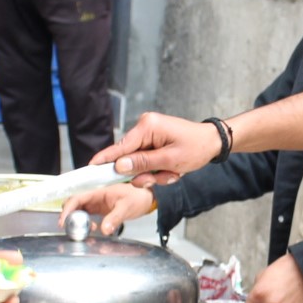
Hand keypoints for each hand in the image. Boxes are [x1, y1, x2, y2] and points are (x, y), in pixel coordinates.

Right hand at [58, 184, 154, 234]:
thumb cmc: (138, 196)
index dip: (68, 208)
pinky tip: (92, 228)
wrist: (146, 197)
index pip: (77, 198)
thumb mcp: (126, 208)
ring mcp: (96, 202)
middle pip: (74, 203)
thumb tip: (104, 229)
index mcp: (99, 191)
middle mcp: (95, 195)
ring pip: (79, 210)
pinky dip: (85, 222)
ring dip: (77, 220)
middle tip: (69, 228)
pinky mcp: (99, 208)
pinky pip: (86, 214)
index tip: (63, 220)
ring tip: (85, 230)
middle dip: (69, 216)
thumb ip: (115, 218)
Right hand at [90, 112, 219, 187]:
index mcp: (148, 126)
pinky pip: (147, 161)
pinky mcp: (153, 141)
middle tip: (163, 176)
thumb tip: (119, 166)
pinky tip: (172, 169)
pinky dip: (158, 170)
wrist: (213, 143)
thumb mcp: (170, 160)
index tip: (90, 169)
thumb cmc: (196, 148)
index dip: (105, 160)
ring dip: (154, 174)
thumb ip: (142, 163)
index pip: (120, 147)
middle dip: (145, 173)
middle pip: (129, 159)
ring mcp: (149, 134)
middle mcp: (145, 127)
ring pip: (139, 164)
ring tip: (172, 172)